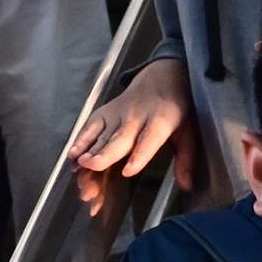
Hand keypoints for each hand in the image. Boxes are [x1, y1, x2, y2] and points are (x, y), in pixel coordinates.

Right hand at [70, 60, 198, 215]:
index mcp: (162, 120)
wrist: (163, 75)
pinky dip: (81, 139)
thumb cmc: (177, 108)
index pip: (150, 139)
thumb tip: (187, 186)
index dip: (139, 155)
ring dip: (89, 151)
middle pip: (120, 138)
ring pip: (103, 135)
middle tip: (91, 166)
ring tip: (79, 166)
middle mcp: (138, 116)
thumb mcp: (189, 131)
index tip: (127, 170)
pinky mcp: (107, 111)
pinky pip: (91, 126)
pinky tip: (73, 154)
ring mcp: (119, 113)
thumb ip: (186, 159)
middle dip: (105, 154)